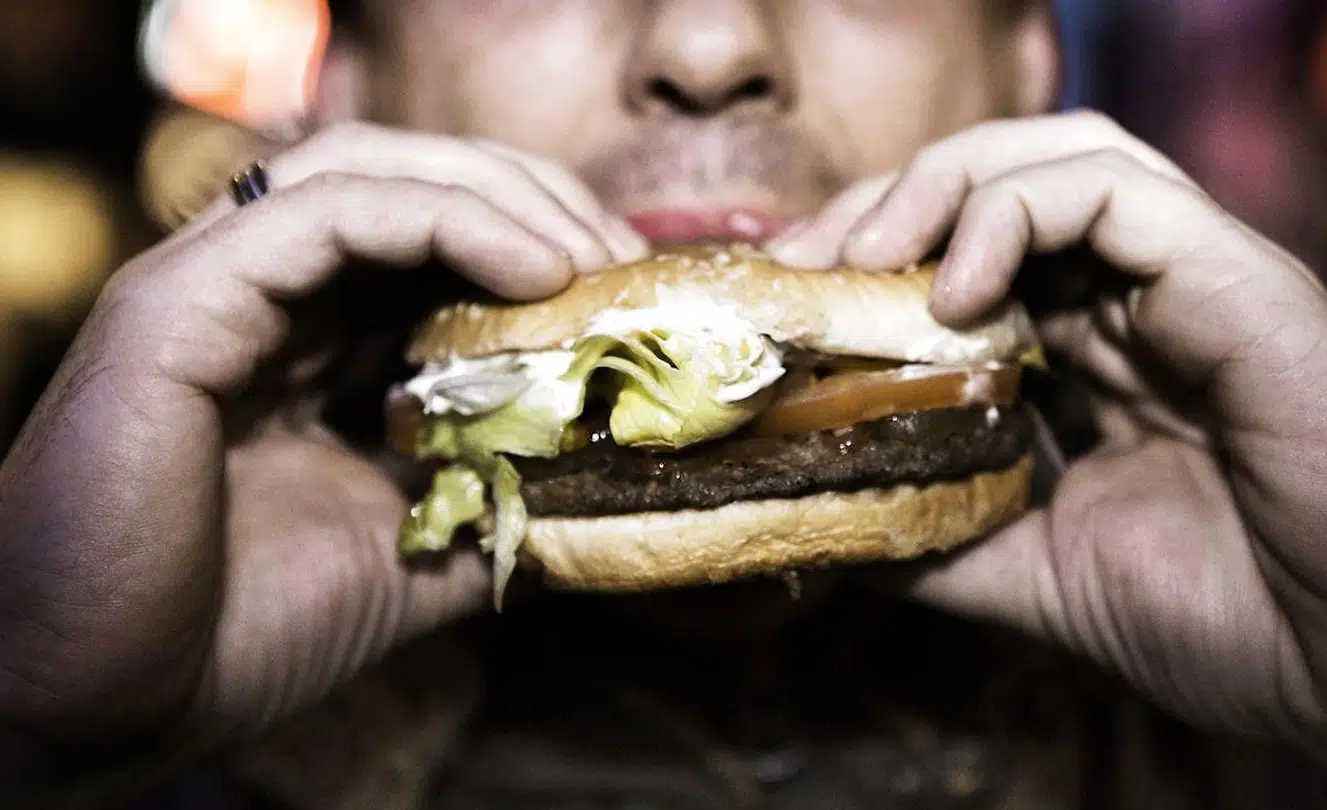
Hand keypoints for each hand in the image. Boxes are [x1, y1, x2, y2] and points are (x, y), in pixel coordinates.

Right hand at [0, 122, 646, 801]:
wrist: (104, 707)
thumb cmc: (237, 633)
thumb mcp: (413, 555)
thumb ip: (496, 505)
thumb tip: (607, 486)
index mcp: (307, 340)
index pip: (431, 236)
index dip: (540, 240)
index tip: (630, 293)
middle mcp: (257, 296)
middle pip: (409, 179)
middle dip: (534, 201)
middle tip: (626, 263)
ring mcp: (210, 289)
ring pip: (367, 170)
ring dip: (502, 197)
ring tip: (589, 259)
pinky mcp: (175, 307)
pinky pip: (322, 213)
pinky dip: (444, 219)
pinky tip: (532, 269)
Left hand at [768, 111, 1326, 807]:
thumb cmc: (1233, 624)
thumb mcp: (1040, 577)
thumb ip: (942, 539)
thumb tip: (826, 528)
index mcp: (1099, 359)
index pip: (973, 257)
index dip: (875, 260)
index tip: (792, 300)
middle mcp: (1142, 305)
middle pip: (1002, 187)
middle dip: (888, 206)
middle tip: (803, 262)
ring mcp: (1193, 284)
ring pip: (1059, 155)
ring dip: (942, 186)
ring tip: (865, 252)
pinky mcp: (1238, 281)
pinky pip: (1118, 191)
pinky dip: (1016, 212)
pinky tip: (958, 285)